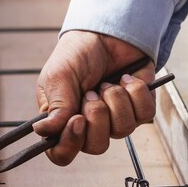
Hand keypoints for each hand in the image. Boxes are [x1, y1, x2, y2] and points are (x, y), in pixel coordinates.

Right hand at [34, 30, 155, 165]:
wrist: (105, 33)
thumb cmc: (76, 55)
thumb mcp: (58, 77)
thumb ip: (55, 107)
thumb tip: (43, 131)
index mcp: (62, 122)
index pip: (62, 153)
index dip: (70, 144)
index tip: (77, 120)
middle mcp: (88, 126)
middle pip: (96, 147)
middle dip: (97, 117)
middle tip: (92, 93)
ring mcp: (114, 119)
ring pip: (123, 131)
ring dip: (116, 100)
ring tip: (108, 82)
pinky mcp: (138, 108)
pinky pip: (144, 114)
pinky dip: (136, 92)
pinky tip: (126, 78)